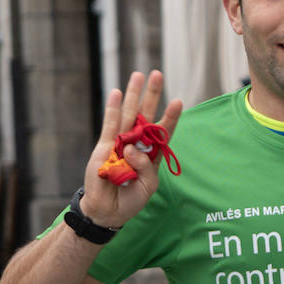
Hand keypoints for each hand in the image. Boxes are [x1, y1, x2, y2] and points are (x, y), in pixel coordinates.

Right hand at [80, 70, 182, 228]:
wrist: (108, 210)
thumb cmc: (131, 198)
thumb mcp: (149, 185)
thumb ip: (146, 166)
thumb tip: (132, 147)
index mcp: (152, 153)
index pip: (163, 131)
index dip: (171, 117)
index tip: (178, 101)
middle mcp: (137, 144)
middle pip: (146, 115)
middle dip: (152, 95)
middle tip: (157, 73)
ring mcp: (120, 143)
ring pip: (128, 114)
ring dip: (133, 94)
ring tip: (139, 75)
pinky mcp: (104, 146)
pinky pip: (109, 125)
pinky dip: (112, 109)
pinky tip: (116, 92)